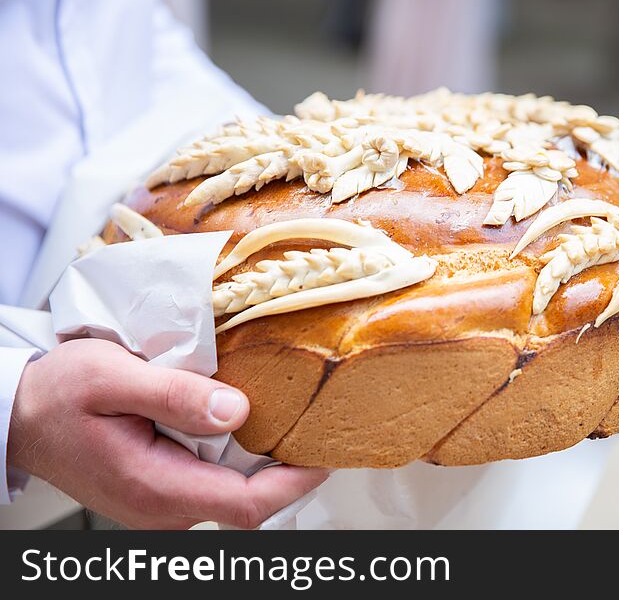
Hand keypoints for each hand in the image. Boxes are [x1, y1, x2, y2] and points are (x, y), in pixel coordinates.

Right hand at [8, 339, 327, 528]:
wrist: (21, 413)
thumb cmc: (59, 394)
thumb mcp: (113, 377)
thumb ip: (175, 396)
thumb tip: (237, 411)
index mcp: (153, 486)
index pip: (245, 505)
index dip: (293, 484)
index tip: (323, 455)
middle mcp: (160, 507)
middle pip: (246, 503)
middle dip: (286, 472)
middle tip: (314, 427)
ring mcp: (159, 505)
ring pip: (232, 496)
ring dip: (263, 466)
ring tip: (289, 423)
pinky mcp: (159, 492)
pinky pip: (213, 485)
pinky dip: (238, 462)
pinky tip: (247, 428)